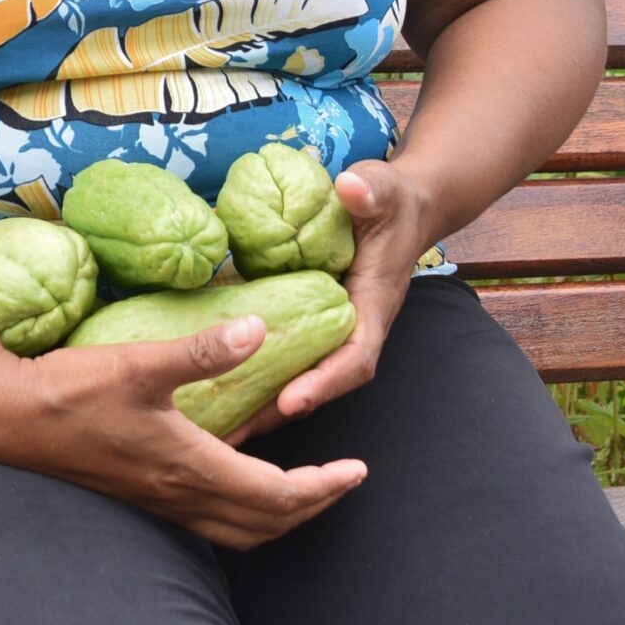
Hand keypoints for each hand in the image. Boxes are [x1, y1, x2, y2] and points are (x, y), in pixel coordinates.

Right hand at [0, 316, 367, 548]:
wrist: (10, 421)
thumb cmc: (72, 392)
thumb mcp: (139, 363)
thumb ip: (202, 350)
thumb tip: (260, 329)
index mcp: (192, 467)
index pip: (279, 495)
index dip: (324, 486)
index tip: (357, 468)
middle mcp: (182, 494)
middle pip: (266, 524)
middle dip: (312, 506)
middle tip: (341, 479)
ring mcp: (160, 499)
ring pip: (238, 529)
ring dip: (278, 515)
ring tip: (303, 487)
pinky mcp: (142, 492)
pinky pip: (209, 518)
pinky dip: (242, 507)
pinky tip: (238, 472)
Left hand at [225, 158, 434, 445]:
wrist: (402, 208)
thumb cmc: (390, 200)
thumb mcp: (382, 189)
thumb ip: (371, 190)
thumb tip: (351, 188)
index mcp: (373, 305)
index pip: (356, 355)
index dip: (325, 382)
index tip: (291, 401)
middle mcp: (357, 328)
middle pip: (326, 383)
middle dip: (284, 411)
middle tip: (238, 436)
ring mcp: (337, 331)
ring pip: (308, 378)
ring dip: (270, 405)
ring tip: (223, 430)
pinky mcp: (316, 325)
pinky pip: (293, 359)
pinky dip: (264, 378)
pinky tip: (222, 388)